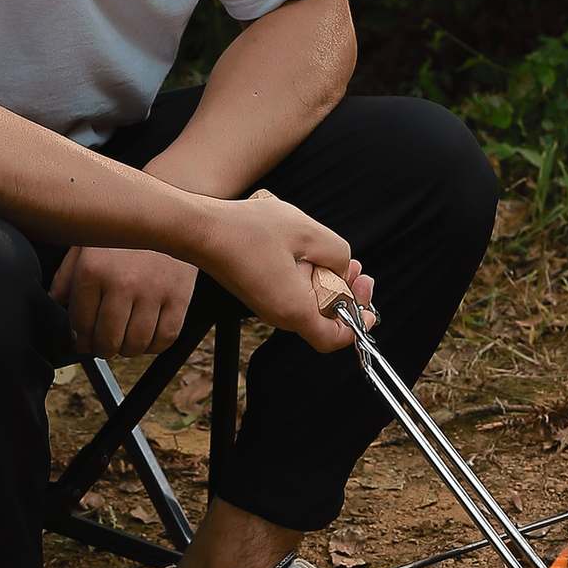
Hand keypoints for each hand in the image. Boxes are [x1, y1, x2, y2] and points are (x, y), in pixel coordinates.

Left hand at [51, 245, 199, 356]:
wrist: (174, 216)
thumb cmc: (126, 233)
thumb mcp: (88, 245)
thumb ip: (67, 276)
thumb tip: (57, 305)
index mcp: (93, 270)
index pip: (80, 323)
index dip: (79, 338)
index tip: (82, 340)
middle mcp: (122, 283)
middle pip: (107, 339)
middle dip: (102, 348)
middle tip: (102, 346)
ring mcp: (153, 292)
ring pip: (136, 343)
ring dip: (127, 350)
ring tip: (124, 343)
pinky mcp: (179, 297)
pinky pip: (165, 337)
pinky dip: (154, 346)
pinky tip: (147, 337)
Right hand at [197, 189, 375, 352]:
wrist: (198, 229)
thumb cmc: (248, 230)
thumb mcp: (309, 233)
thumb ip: (337, 254)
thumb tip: (342, 268)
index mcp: (294, 309)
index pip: (333, 339)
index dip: (357, 326)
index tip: (369, 308)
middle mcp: (279, 314)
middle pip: (324, 318)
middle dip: (346, 293)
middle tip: (358, 270)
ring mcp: (267, 304)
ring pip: (309, 301)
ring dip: (327, 279)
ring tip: (336, 255)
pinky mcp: (259, 292)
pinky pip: (292, 290)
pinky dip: (307, 274)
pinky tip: (309, 250)